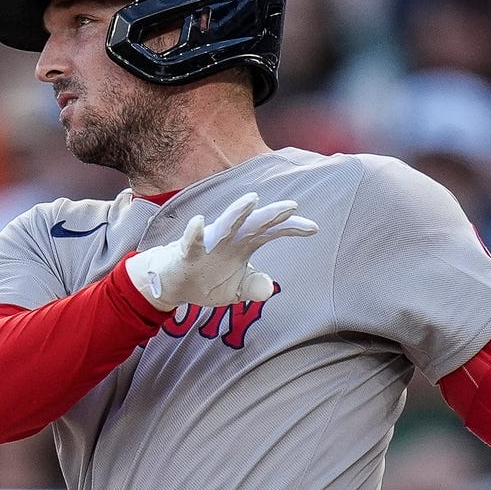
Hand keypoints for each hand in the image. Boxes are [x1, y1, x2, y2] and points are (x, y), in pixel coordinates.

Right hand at [125, 192, 316, 308]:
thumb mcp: (236, 290)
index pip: (272, 232)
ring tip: (252, 199)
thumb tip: (270, 288)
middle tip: (292, 206)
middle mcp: (229, 238)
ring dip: (238, 212)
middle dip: (272, 215)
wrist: (176, 285)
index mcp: (244, 243)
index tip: (314, 228)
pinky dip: (195, 232)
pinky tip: (199, 222)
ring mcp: (209, 242)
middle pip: (254, 223)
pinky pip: (191, 241)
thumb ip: (254, 287)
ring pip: (225, 224)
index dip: (291, 229)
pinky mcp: (188, 251)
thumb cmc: (208, 280)